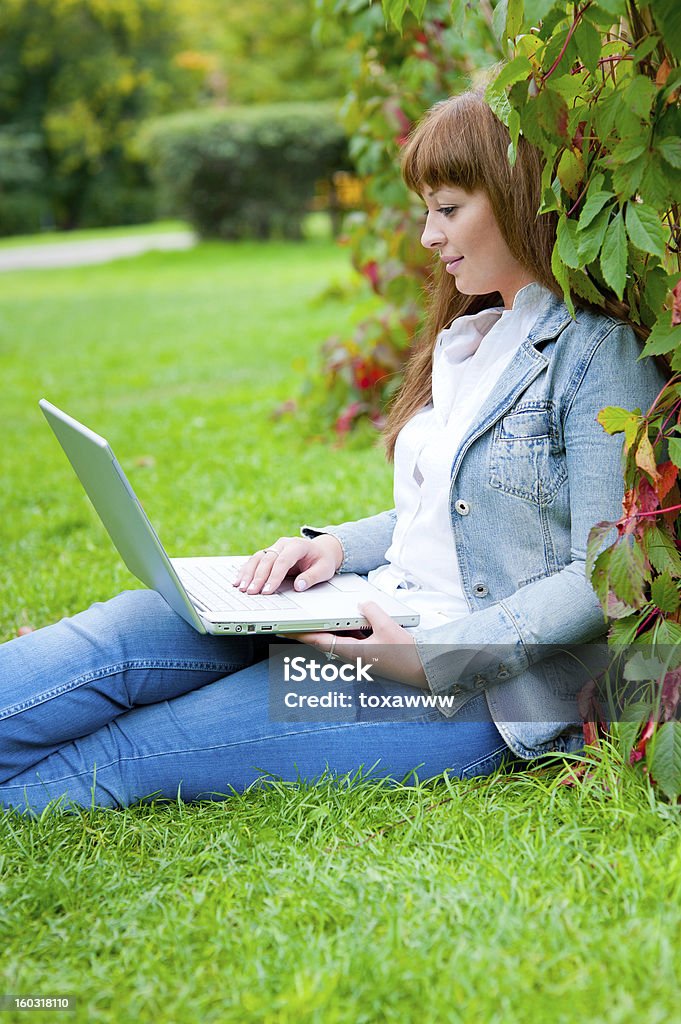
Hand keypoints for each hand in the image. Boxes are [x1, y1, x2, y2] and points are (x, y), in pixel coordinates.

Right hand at [233, 534, 342, 594]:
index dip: (274, 576)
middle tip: (252, 592)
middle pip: (267, 559)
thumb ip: (312, 577)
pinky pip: (254, 560)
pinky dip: (245, 570)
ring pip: (257, 558)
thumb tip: (299, 586)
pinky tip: (238, 580)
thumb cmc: (322, 560)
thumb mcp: (324, 569)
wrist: (321, 550)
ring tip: (241, 587)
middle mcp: (283, 544)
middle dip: (258, 577)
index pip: (283, 560)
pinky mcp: (268, 553)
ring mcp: (274, 547)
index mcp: (298, 545)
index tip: (268, 591)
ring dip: (248, 573)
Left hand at [289, 600, 427, 688]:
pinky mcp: (368, 654)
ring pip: (337, 641)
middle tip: (292, 620)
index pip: (319, 642)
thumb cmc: (406, 654)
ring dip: (326, 631)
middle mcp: (352, 656)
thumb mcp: (388, 626)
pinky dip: (344, 631)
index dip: (300, 635)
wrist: (423, 670)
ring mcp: (360, 656)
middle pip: (324, 641)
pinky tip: (344, 620)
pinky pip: (351, 640)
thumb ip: (372, 611)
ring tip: (313, 617)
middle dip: (309, 631)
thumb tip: (362, 603)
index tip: (285, 629)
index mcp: (352, 653)